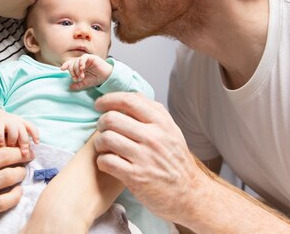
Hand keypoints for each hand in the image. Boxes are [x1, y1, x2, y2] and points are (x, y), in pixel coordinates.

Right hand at [0, 106, 38, 155]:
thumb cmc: (8, 127)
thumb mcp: (17, 129)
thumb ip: (22, 138)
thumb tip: (29, 152)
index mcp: (23, 123)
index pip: (32, 128)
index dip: (35, 135)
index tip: (37, 143)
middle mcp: (17, 122)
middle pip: (23, 134)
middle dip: (24, 144)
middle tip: (24, 153)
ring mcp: (8, 122)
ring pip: (13, 133)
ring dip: (12, 142)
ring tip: (10, 147)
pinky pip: (0, 132)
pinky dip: (1, 139)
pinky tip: (1, 144)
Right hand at [0, 131, 34, 232]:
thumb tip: (1, 130)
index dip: (13, 143)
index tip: (22, 146)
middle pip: (3, 156)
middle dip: (21, 155)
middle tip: (29, 156)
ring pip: (6, 177)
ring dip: (20, 174)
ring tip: (21, 173)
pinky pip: (3, 201)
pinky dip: (16, 195)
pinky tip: (17, 191)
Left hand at [61, 54, 112, 89]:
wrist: (106, 77)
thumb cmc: (96, 79)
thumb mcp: (85, 83)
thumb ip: (78, 85)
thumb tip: (69, 87)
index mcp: (79, 67)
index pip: (70, 64)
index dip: (66, 66)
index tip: (62, 69)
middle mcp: (82, 63)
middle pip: (72, 63)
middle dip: (72, 71)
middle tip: (76, 78)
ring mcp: (86, 60)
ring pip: (77, 61)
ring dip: (77, 69)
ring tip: (81, 76)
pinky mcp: (91, 57)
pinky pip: (83, 58)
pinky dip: (81, 63)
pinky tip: (82, 68)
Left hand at [93, 92, 206, 222]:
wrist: (189, 194)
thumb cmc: (176, 161)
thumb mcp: (171, 131)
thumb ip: (152, 112)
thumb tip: (131, 95)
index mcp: (161, 122)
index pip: (128, 100)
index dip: (108, 99)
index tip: (100, 104)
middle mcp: (153, 137)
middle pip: (111, 118)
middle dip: (101, 123)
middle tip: (103, 129)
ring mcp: (144, 157)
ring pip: (106, 138)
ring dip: (99, 143)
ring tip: (104, 147)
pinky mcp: (135, 176)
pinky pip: (106, 161)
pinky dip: (102, 161)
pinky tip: (108, 163)